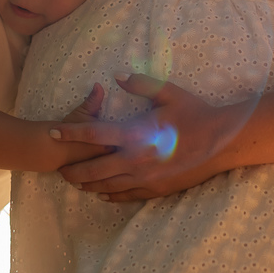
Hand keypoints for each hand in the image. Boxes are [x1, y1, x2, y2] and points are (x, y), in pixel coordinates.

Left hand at [51, 73, 253, 201]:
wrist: (222, 142)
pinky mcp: (157, 189)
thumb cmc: (195, 113)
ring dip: (89, 184)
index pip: (94, 133)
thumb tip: (117, 76)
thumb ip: (141, 84)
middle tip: (59, 169)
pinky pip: (128, 196)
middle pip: (94, 168)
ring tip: (75, 182)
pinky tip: (103, 193)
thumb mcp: (169, 93)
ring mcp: (146, 178)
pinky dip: (111, 195)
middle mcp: (136, 160)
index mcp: (135, 135)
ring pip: (108, 185)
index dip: (70, 133)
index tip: (51, 132)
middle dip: (74, 169)